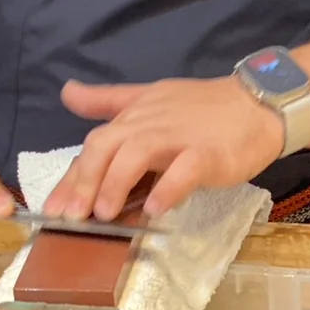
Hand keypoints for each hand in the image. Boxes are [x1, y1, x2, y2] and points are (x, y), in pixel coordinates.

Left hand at [43, 76, 284, 221]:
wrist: (258, 104)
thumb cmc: (202, 109)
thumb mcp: (149, 98)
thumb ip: (108, 101)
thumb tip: (66, 92)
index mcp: (136, 115)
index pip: (95, 143)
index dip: (71, 176)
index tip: (51, 208)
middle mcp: (151, 123)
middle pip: (108, 145)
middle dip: (84, 180)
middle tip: (70, 217)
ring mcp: (180, 137)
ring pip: (138, 152)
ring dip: (115, 182)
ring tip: (103, 214)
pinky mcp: (209, 153)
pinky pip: (185, 169)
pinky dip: (167, 188)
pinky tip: (155, 210)